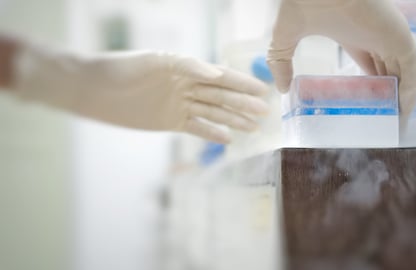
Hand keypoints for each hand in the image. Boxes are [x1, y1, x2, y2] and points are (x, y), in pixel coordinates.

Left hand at [11, 42, 269, 142]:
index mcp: (185, 67)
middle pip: (221, 96)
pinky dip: (213, 133)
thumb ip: (187, 65)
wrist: (94, 89)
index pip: (220, 76)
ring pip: (213, 113)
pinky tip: (229, 139)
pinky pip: (196, 128)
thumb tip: (216, 73)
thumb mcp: (154, 61)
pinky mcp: (170, 121)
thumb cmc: (122, 69)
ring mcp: (179, 105)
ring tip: (254, 128)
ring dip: (233, 120)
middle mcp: (186, 86)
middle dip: (243, 104)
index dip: (242, 83)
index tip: (262, 89)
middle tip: (265, 113)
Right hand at [268, 0, 415, 127]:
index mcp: (353, 35)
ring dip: (401, 99)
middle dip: (387, 97)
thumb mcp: (285, 39)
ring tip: (394, 126)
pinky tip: (403, 112)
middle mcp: (374, 37)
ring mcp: (388, 38)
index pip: (369, 65)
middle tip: (381, 124)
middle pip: (388, 72)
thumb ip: (281, 62)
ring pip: (403, 73)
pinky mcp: (399, 38)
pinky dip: (411, 91)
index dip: (371, 87)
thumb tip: (281, 87)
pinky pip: (412, 70)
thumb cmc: (302, 2)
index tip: (367, 109)